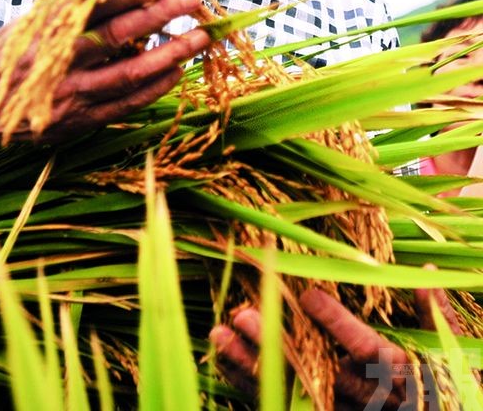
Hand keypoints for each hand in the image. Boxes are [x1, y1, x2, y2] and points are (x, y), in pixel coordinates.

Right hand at [0, 0, 209, 141]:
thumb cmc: (10, 55)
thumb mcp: (30, 20)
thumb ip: (69, 0)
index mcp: (46, 31)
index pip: (93, 6)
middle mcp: (60, 62)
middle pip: (117, 36)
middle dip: (159, 16)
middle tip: (192, 0)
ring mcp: (73, 95)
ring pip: (130, 74)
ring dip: (170, 54)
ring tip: (199, 37)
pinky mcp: (82, 121)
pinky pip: (127, 104)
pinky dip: (155, 87)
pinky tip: (177, 70)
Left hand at [210, 285, 461, 409]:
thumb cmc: (441, 388)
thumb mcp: (447, 354)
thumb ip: (435, 314)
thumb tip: (425, 269)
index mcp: (396, 377)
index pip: (365, 350)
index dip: (337, 324)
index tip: (309, 296)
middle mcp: (364, 399)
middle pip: (315, 372)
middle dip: (277, 344)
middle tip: (243, 313)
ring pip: (289, 391)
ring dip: (251, 364)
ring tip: (219, 333)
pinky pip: (279, 405)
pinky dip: (248, 384)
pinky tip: (223, 358)